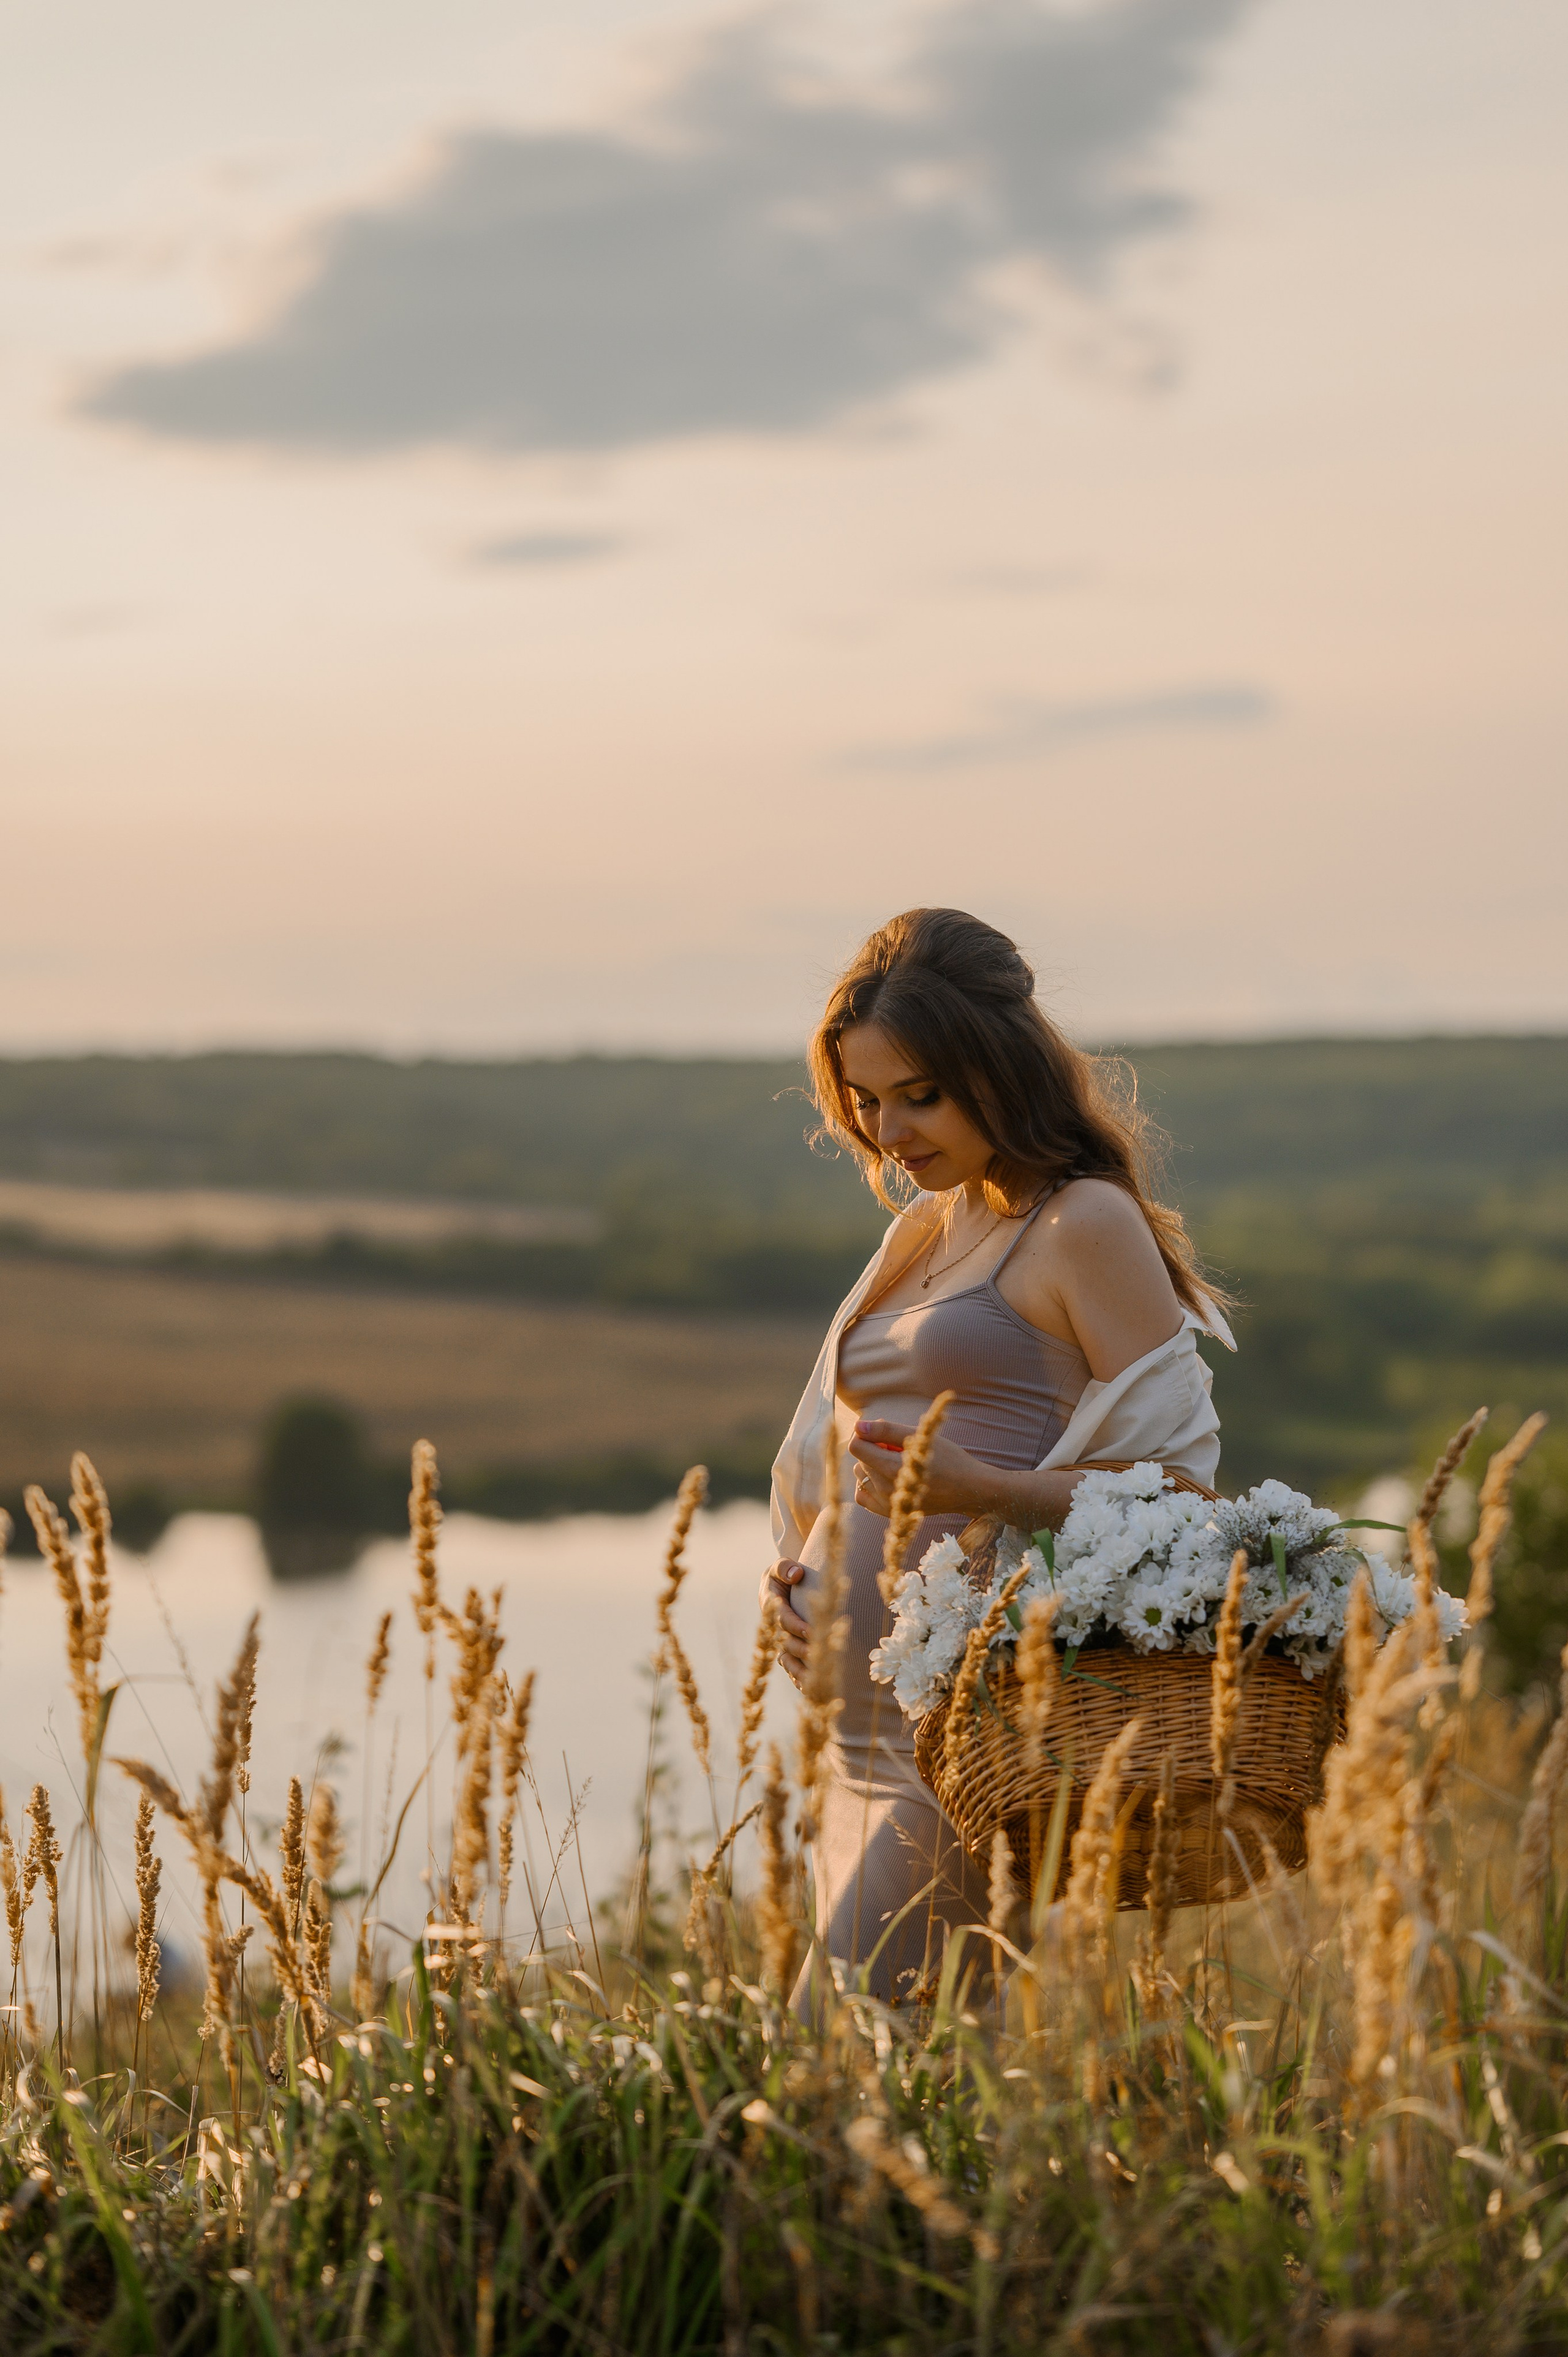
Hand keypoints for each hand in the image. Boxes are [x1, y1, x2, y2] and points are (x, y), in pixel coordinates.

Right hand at [760, 1558, 810, 1684]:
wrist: (780, 1586)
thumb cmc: (783, 1574)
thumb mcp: (780, 1566)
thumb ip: (785, 1567)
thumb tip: (796, 1574)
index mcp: (771, 1607)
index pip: (784, 1620)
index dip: (797, 1626)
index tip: (812, 1631)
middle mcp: (773, 1627)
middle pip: (786, 1643)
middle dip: (802, 1650)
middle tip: (819, 1656)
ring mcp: (779, 1640)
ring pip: (787, 1659)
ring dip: (799, 1671)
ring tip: (814, 1681)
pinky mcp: (786, 1649)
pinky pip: (790, 1666)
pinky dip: (797, 1678)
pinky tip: (809, 1689)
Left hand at [846, 1418, 1006, 1519]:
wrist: (967, 1489)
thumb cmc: (947, 1458)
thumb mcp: (920, 1437)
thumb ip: (886, 1430)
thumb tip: (857, 1426)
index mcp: (892, 1467)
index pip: (855, 1446)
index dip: (866, 1435)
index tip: (883, 1434)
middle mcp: (885, 1488)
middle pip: (859, 1460)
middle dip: (873, 1449)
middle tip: (899, 1449)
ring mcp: (886, 1504)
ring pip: (860, 1476)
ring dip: (871, 1466)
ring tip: (896, 1464)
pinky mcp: (888, 1513)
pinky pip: (862, 1496)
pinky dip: (870, 1485)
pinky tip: (887, 1479)